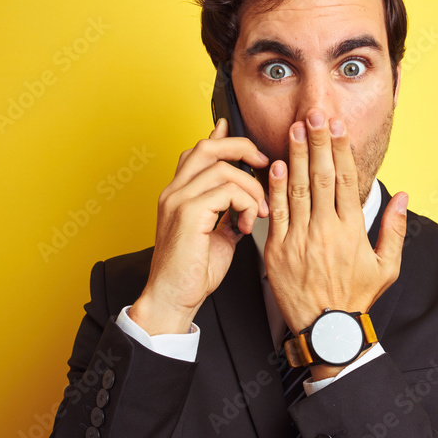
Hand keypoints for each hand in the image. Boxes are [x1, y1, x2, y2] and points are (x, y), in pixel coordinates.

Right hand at [129, 118, 269, 334]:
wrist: (173, 298)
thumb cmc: (193, 272)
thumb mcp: (217, 233)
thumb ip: (227, 211)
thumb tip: (244, 201)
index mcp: (179, 194)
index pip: (198, 152)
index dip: (221, 138)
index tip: (243, 139)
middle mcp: (174, 191)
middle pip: (208, 148)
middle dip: (242, 148)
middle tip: (264, 163)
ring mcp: (178, 200)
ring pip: (224, 169)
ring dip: (252, 189)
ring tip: (258, 213)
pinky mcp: (188, 213)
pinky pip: (228, 191)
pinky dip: (246, 205)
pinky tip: (247, 226)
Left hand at [264, 108, 407, 377]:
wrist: (326, 331)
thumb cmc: (357, 298)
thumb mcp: (387, 267)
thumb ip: (394, 229)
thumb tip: (403, 194)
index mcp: (352, 232)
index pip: (347, 181)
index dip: (342, 150)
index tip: (338, 127)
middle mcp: (326, 231)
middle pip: (322, 177)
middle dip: (318, 142)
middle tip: (314, 114)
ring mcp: (300, 240)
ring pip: (298, 189)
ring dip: (297, 156)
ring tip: (295, 129)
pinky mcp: (278, 251)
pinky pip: (277, 213)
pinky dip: (276, 187)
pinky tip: (277, 164)